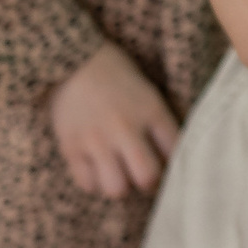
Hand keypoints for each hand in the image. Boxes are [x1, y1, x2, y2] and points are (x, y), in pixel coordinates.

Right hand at [49, 44, 178, 197]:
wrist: (72, 59)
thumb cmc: (115, 74)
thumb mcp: (148, 91)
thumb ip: (159, 122)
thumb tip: (171, 158)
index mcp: (151, 110)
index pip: (175, 152)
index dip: (176, 165)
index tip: (168, 166)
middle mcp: (125, 127)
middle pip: (147, 178)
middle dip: (149, 182)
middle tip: (143, 176)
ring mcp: (96, 139)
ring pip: (116, 188)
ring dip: (121, 185)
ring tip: (118, 174)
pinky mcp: (71, 147)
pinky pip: (87, 184)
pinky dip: (94, 182)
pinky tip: (96, 170)